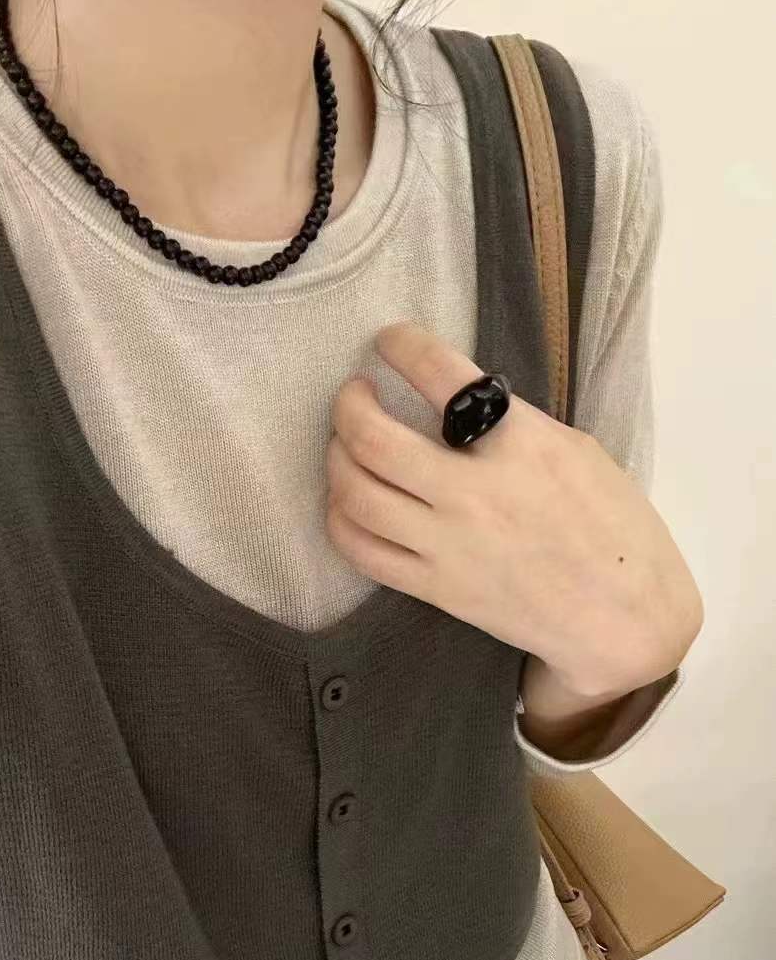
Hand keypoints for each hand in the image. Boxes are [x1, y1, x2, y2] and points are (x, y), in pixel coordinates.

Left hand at [326, 323, 702, 699]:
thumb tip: (459, 406)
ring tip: (344, 446)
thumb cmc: (614, 528)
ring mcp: (449, 545)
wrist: (624, 618)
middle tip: (353, 396)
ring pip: (356, 494)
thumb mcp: (577, 452)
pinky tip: (347, 502)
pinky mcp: (435, 588)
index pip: (441, 373)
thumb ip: (514, 425)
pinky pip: (361, 551)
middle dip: (348, 405)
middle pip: (373, 438)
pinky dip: (340, 519)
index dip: (401, 345)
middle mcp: (475, 492)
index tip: (388, 341)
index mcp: (522, 443)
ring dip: (336, 459)